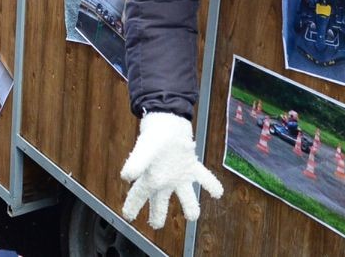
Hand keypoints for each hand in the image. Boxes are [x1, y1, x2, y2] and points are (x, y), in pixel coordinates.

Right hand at [120, 112, 223, 229]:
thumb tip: (126, 177)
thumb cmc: (153, 134)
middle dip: (157, 215)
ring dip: (190, 206)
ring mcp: (179, 174)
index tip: (127, 216)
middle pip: (159, 202)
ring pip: (185, 195)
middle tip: (156, 225)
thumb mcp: (144, 150)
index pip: (138, 196)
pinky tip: (218, 193)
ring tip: (193, 216)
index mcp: (150, 179)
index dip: (132, 207)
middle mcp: (164, 180)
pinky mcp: (191, 166)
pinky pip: (203, 178)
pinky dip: (211, 185)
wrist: (168, 119)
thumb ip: (136, 163)